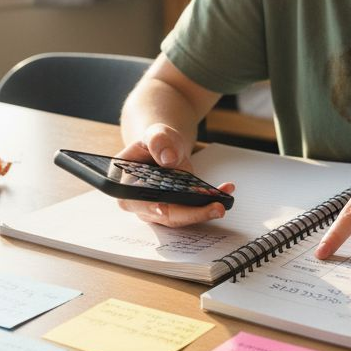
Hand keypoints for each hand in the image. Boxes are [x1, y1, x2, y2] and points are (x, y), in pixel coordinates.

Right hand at [115, 123, 235, 226]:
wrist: (165, 145)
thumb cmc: (157, 141)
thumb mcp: (156, 134)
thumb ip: (158, 142)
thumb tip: (167, 159)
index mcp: (125, 183)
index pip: (135, 199)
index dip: (149, 207)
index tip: (164, 209)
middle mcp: (139, 201)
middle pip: (163, 214)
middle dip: (190, 214)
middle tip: (216, 207)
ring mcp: (157, 208)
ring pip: (180, 217)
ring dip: (204, 211)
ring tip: (224, 200)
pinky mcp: (175, 208)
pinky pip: (191, 211)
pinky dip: (209, 202)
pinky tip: (225, 190)